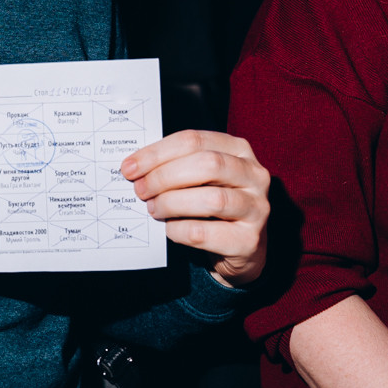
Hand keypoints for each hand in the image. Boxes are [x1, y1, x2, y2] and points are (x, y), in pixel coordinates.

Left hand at [120, 129, 268, 285]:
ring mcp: (257, 208)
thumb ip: (176, 166)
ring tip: (154, 208)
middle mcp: (254, 175)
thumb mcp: (200, 178)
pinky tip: (170, 228)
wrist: (239, 247)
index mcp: (238, 149)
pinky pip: (205, 233)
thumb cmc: (212, 205)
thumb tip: (134, 167)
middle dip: (164, 176)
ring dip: (172, 203)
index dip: (158, 153)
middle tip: (140, 189)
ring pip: (211, 199)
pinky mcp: (248, 241)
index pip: (194, 140)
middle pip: (207, 165)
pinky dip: (179, 229)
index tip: (130, 167)